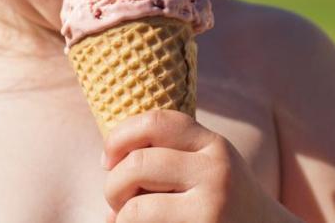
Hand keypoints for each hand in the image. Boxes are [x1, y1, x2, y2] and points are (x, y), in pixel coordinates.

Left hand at [103, 109, 286, 222]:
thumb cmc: (225, 203)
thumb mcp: (211, 166)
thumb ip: (174, 152)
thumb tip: (109, 162)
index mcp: (214, 145)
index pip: (155, 122)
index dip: (119, 137)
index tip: (108, 160)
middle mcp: (216, 173)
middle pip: (136, 165)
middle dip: (113, 186)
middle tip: (119, 202)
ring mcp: (210, 209)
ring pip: (134, 210)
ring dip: (121, 219)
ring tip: (133, 221)